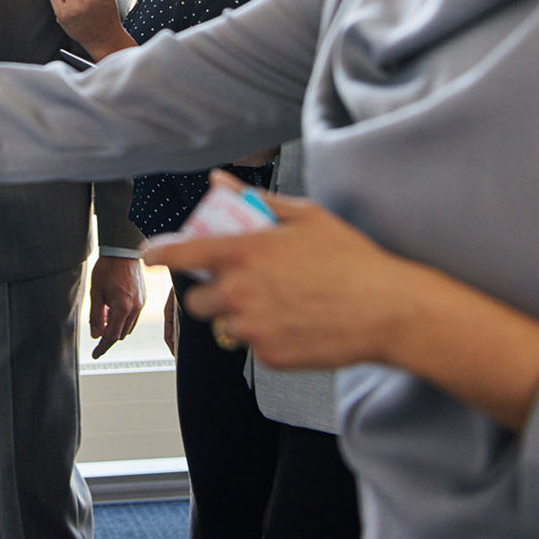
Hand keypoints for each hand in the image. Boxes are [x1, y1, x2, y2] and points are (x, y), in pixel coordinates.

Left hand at [88, 255, 145, 358]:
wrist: (123, 250)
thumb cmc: (108, 268)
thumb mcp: (96, 292)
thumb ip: (95, 315)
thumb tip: (95, 335)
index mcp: (122, 308)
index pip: (112, 336)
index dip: (102, 347)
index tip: (96, 354)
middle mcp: (135, 309)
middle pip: (121, 334)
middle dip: (108, 334)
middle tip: (97, 326)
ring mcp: (141, 304)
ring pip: (128, 327)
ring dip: (117, 326)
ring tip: (105, 313)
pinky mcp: (144, 299)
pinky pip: (134, 317)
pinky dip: (124, 318)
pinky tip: (114, 307)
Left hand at [142, 170, 410, 369]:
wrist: (389, 310)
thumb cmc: (350, 256)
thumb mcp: (304, 216)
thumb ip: (255, 200)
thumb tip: (219, 180)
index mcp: (243, 253)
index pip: (183, 254)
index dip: (160, 253)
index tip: (149, 255)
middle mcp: (240, 292)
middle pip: (197, 300)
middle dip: (210, 292)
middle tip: (237, 284)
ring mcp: (254, 328)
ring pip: (224, 325)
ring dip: (237, 316)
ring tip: (275, 303)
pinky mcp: (270, 357)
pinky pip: (252, 346)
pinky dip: (265, 336)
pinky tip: (295, 322)